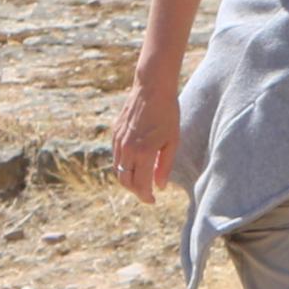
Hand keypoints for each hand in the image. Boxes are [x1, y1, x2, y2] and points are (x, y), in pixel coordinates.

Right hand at [110, 76, 181, 203]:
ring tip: (141, 179)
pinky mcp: (115, 132)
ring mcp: (119, 140)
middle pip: (125, 180)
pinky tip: (135, 162)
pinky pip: (116, 155)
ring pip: (118, 169)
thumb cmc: (167, 114)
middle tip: (146, 193)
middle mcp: (127, 149)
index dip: (146, 196)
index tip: (153, 200)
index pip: (140, 184)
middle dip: (135, 191)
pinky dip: (123, 164)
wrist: (152, 88)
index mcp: (144, 152)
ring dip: (128, 178)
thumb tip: (159, 186)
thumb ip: (164, 166)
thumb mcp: (173, 141)